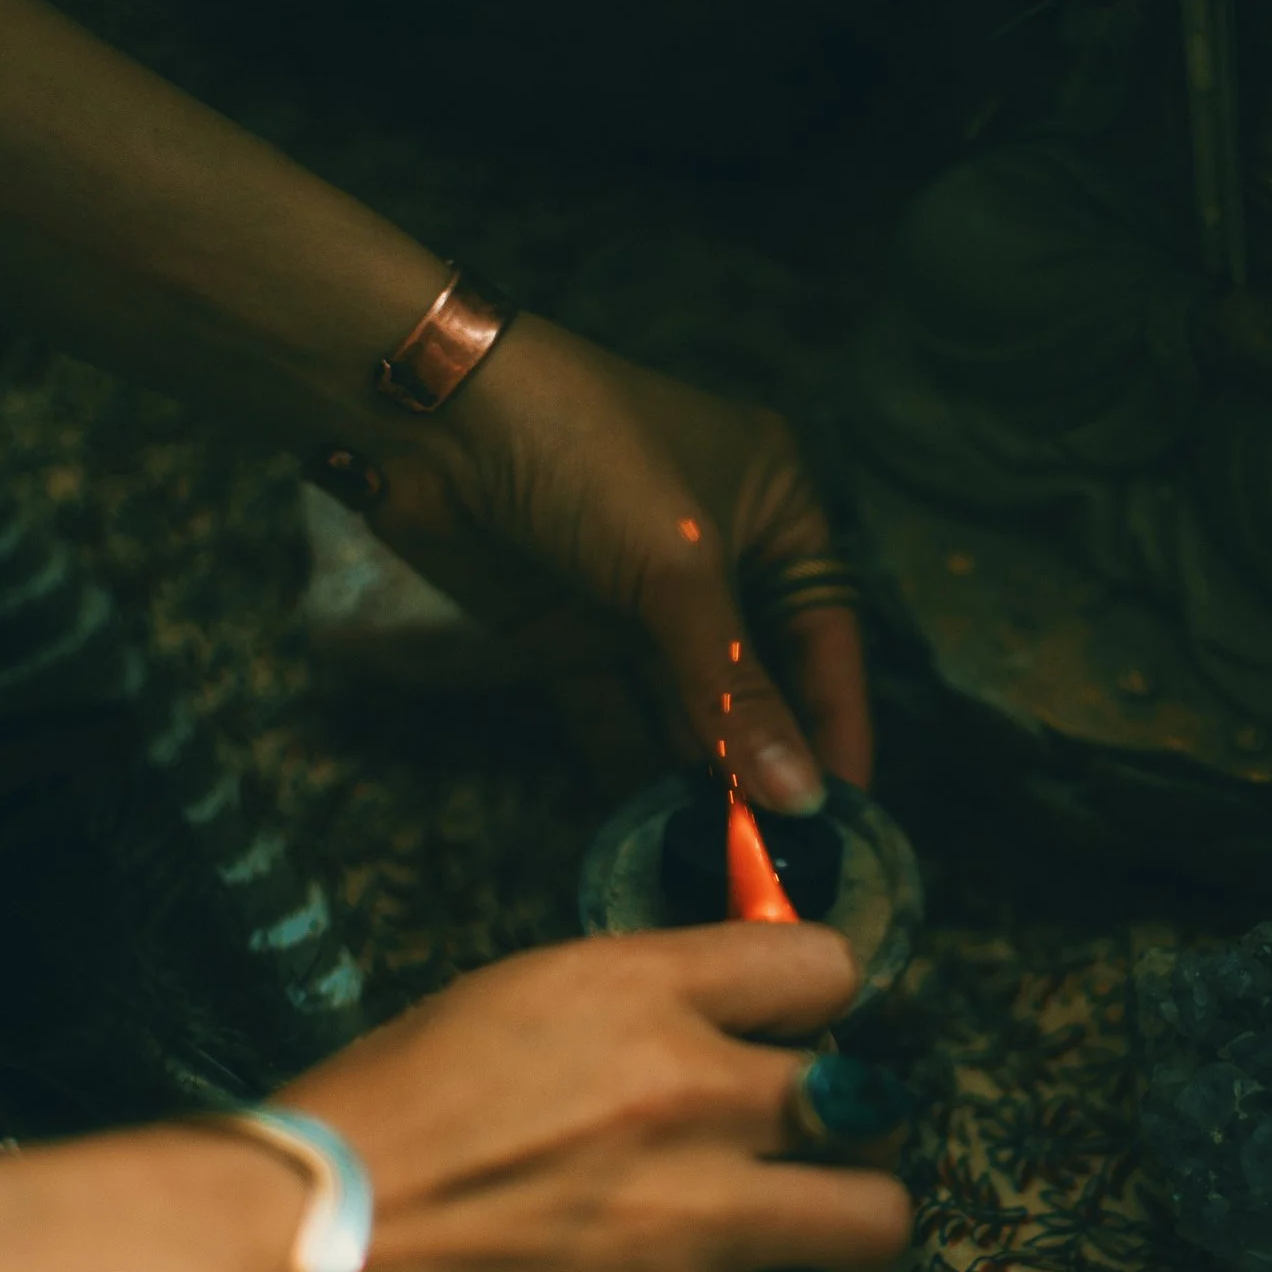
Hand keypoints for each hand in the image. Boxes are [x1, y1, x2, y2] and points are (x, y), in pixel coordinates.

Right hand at [274, 924, 910, 1271]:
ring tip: (791, 1247)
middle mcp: (692, 1089)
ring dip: (840, 1236)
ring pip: (877, 1220)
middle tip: (794, 1157)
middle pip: (872, 1099)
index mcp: (641, 989)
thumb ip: (629, 1006)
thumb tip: (710, 1026)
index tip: (791, 1041)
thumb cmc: (370, 1121)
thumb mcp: (504, 1003)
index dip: (814, 1008)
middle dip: (843, 1131)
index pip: (823, 964)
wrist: (288, 1247)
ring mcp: (696, 1215)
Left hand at [357, 316, 871, 812]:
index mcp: (776, 509)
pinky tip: (650, 828)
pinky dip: (630, 765)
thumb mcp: (678, 570)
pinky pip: (614, 711)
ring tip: (720, 857)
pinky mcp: (569, 629)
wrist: (429, 414)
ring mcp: (637, 596)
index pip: (826, 635)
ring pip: (684, 703)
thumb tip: (800, 797)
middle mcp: (716, 553)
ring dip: (698, 774)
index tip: (842, 809)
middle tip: (778, 851)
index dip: (835, 722)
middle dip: (764, 761)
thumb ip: (735, 692)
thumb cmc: (583, 450)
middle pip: (756, 677)